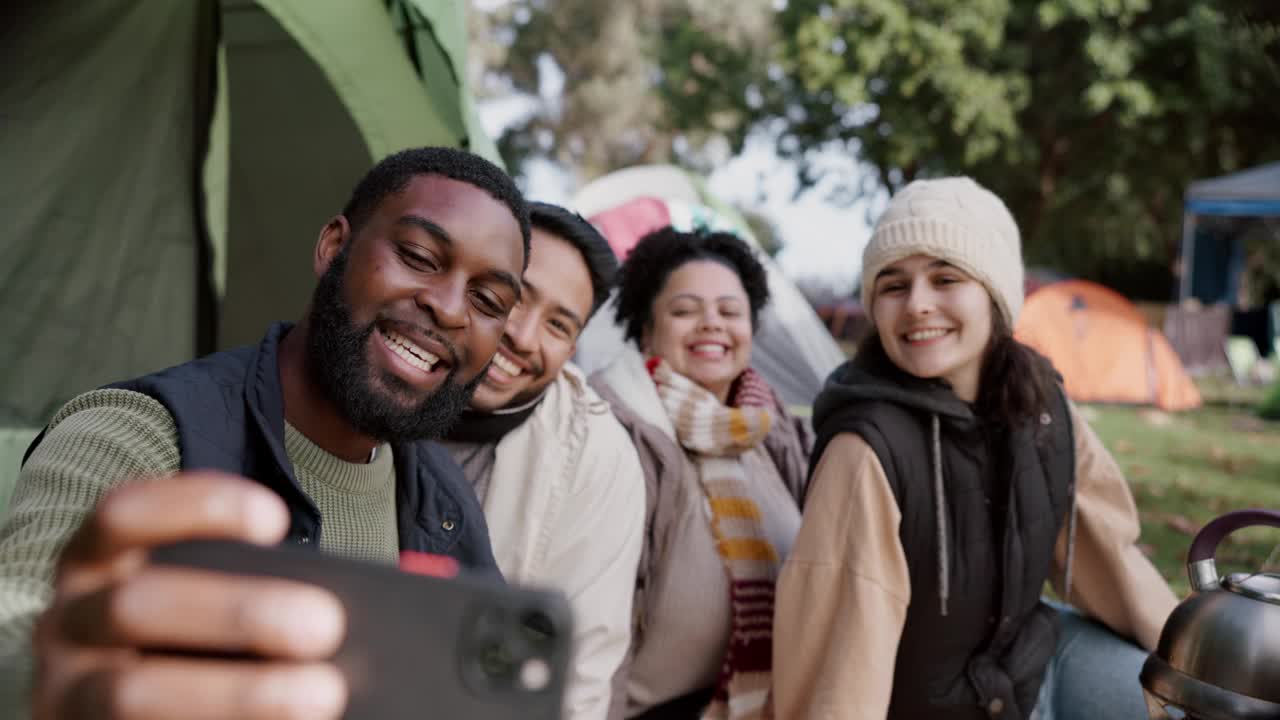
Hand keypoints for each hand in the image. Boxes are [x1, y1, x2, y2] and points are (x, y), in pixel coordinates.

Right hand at [32, 472, 347, 718]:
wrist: (118, 706)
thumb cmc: (187, 637)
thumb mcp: (205, 596)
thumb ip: (266, 583)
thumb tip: (395, 584)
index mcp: (96, 563)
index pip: (124, 514)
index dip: (197, 506)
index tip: (276, 521)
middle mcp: (68, 624)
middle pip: (140, 606)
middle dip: (238, 612)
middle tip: (327, 625)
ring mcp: (67, 694)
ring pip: (131, 696)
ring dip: (236, 696)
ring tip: (323, 696)